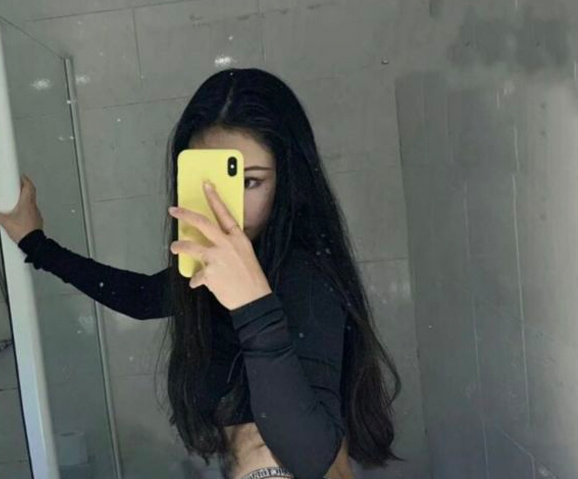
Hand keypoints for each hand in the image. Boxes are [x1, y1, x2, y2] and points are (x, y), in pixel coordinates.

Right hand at [0, 174, 43, 243]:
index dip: (24, 179)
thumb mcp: (5, 221)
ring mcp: (36, 214)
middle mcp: (33, 207)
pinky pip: (31, 212)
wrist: (33, 244)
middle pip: (30, 193)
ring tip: (14, 201)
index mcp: (27, 203)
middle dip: (22, 189)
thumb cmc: (23, 232)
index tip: (20, 175)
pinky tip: (19, 214)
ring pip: (30, 203)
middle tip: (15, 187)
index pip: (29, 186)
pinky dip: (25, 210)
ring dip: (23, 200)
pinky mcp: (36, 221)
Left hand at [168, 181, 271, 310]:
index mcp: (238, 238)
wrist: (254, 299)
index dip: (214, 198)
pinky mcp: (209, 273)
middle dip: (185, 214)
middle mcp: (226, 244)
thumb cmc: (251, 278)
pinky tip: (199, 284)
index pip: (224, 213)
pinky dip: (197, 280)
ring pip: (191, 246)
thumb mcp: (245, 255)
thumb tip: (213, 244)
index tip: (206, 186)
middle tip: (174, 210)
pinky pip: (197, 275)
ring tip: (175, 247)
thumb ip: (229, 246)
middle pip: (202, 223)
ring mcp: (217, 258)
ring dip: (180, 246)